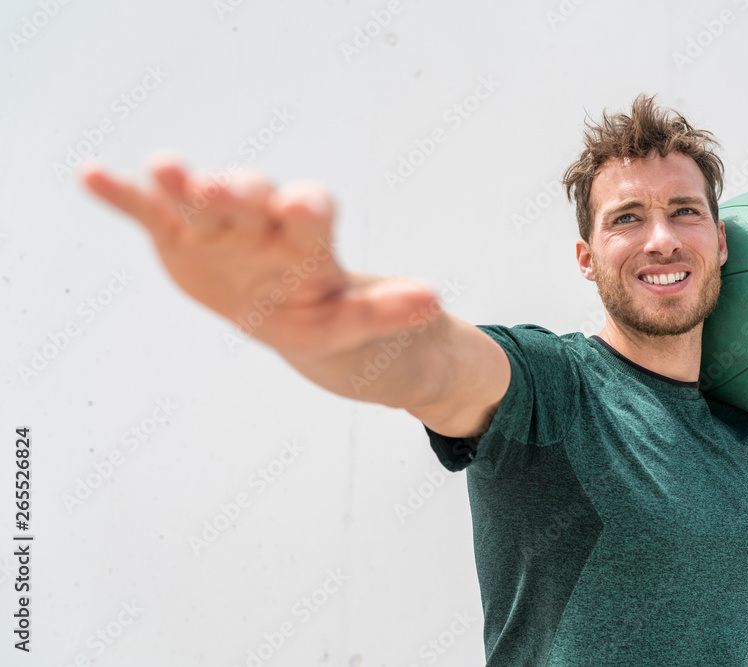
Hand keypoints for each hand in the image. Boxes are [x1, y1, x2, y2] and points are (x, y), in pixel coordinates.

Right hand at [81, 156, 439, 357]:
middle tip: (222, 190)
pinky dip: (124, 197)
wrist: (289, 317)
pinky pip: (151, 214)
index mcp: (310, 241)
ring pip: (201, 199)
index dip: (305, 208)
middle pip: (253, 198)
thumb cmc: (329, 316)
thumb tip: (434, 301)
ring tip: (165, 169)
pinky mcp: (183, 239)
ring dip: (184, 183)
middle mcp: (265, 223)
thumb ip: (386, 311)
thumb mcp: (355, 323)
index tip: (297, 208)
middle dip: (239, 192)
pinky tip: (92, 174)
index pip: (312, 212)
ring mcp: (222, 229)